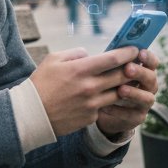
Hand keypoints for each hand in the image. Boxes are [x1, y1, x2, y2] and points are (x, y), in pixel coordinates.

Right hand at [29, 46, 152, 137]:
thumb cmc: (40, 84)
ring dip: (124, 86)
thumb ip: (75, 53)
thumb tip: (90, 55)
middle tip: (136, 64)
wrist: (31, 115)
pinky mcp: (91, 118)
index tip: (134, 49)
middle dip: (132, 68)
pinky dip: (107, 101)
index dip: (128, 53)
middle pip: (121, 76)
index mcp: (80, 70)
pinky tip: (104, 97)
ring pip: (118, 93)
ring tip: (124, 80)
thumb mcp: (53, 60)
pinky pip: (105, 107)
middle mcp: (89, 87)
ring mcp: (92, 104)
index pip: (113, 59)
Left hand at [95, 48, 158, 138]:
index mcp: (144, 71)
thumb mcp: (108, 71)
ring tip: (121, 90)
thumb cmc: (106, 83)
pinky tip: (106, 106)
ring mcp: (144, 103)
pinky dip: (119, 110)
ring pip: (146, 98)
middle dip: (140, 73)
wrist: (104, 109)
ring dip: (134, 93)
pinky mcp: (137, 117)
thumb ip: (107, 62)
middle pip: (151, 78)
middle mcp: (148, 87)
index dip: (148, 57)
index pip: (152, 62)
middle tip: (127, 69)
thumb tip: (89, 52)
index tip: (140, 52)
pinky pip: (131, 115)